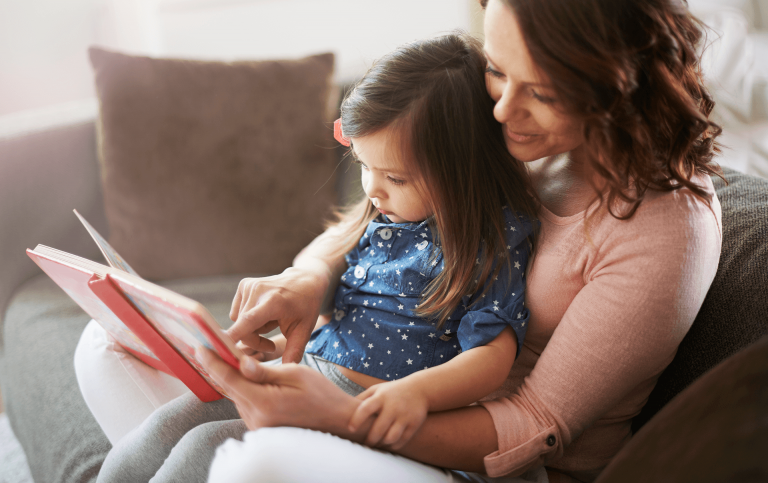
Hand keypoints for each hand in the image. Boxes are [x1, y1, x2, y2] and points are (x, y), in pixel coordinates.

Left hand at [198, 348, 361, 434]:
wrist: (338, 420)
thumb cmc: (322, 394)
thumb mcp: (296, 373)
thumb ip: (264, 370)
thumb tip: (240, 362)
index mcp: (264, 402)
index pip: (230, 379)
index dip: (213, 361)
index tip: (200, 346)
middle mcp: (257, 418)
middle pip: (230, 388)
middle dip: (221, 367)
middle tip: (212, 346)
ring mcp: (258, 425)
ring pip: (236, 396)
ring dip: (233, 378)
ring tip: (229, 358)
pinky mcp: (261, 427)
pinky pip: (246, 404)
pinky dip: (243, 389)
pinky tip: (246, 376)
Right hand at [228, 266, 330, 363]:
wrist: (305, 281)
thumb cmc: (306, 307)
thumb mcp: (304, 330)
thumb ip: (294, 351)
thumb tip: (285, 372)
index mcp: (274, 302)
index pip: (247, 322)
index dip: (232, 337)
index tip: (220, 350)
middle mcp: (258, 291)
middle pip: (242, 329)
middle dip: (254, 341)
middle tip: (271, 343)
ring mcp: (249, 286)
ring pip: (238, 322)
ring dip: (251, 330)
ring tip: (271, 324)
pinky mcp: (244, 285)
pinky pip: (237, 313)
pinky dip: (248, 319)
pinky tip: (263, 315)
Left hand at [348, 380, 428, 449]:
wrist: (420, 389)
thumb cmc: (392, 391)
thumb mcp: (377, 389)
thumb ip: (362, 398)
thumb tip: (343, 409)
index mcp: (381, 396)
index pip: (366, 408)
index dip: (357, 420)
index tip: (350, 429)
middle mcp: (393, 406)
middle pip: (378, 428)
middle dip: (369, 440)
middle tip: (365, 444)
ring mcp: (404, 416)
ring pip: (390, 437)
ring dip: (381, 444)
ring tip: (377, 444)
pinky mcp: (414, 424)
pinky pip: (402, 441)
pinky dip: (393, 445)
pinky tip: (387, 444)